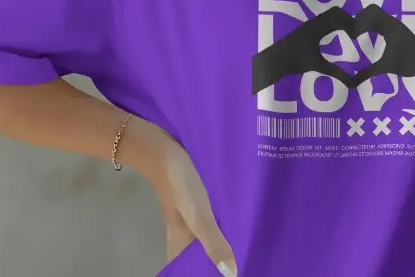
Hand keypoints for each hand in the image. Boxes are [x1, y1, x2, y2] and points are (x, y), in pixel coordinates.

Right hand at [135, 117, 237, 275]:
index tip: (232, 273)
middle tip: (248, 258)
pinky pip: (213, 222)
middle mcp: (184, 237)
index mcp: (180, 246)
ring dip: (224, 244)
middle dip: (221, 259)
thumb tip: (231, 274)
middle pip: (201, 257)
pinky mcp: (197, 205)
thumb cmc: (179, 186)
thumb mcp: (198, 216)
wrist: (164, 150)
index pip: (190, 270)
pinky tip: (240, 221)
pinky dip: (224, 226)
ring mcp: (190, 220)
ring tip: (250, 244)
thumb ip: (213, 242)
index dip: (207, 273)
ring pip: (208, 240)